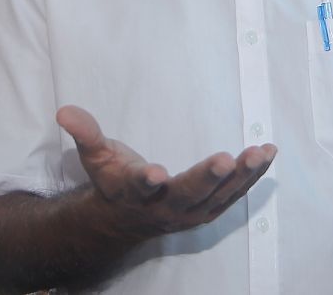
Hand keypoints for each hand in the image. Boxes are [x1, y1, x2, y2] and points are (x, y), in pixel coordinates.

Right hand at [56, 105, 276, 237]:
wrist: (126, 220)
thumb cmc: (114, 181)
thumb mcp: (95, 157)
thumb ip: (85, 134)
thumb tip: (64, 112)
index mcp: (134, 192)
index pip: (140, 187)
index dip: (146, 180)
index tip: (154, 172)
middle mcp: (165, 206)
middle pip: (188, 194)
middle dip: (207, 178)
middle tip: (223, 160)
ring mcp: (192, 211)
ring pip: (219, 196)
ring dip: (241, 175)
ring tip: (260, 152)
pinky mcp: (211, 209)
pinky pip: (236, 193)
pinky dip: (253, 176)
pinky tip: (268, 154)